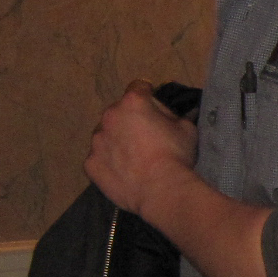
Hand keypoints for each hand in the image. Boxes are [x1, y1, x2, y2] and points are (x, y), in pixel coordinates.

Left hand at [85, 79, 197, 214]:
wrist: (161, 189)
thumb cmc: (176, 155)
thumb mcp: (187, 129)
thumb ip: (177, 118)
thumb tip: (177, 117)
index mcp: (133, 102)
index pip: (138, 87)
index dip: (147, 94)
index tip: (152, 106)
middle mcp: (110, 116)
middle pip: (118, 112)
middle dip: (129, 120)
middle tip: (145, 138)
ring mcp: (97, 140)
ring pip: (105, 135)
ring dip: (116, 141)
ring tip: (132, 158)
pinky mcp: (90, 163)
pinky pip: (98, 159)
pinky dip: (108, 162)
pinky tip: (123, 173)